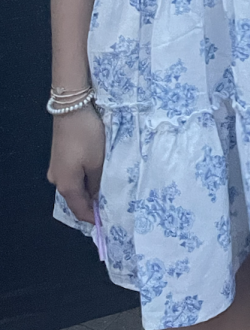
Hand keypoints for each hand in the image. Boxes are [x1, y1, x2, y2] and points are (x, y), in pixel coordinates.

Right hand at [47, 107, 105, 222]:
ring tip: (108, 189)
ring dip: (90, 188)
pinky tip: (98, 174)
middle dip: (93, 203)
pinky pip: (74, 174)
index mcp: (66, 185)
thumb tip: (97, 197)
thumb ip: (98, 183)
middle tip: (113, 204)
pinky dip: (85, 177)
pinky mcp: (60, 157)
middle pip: (76, 198)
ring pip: (76, 185)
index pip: (80, 210)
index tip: (109, 221)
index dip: (93, 218)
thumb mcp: (98, 162)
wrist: (71, 108)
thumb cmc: (87, 136)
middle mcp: (57, 180)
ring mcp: (57, 168)